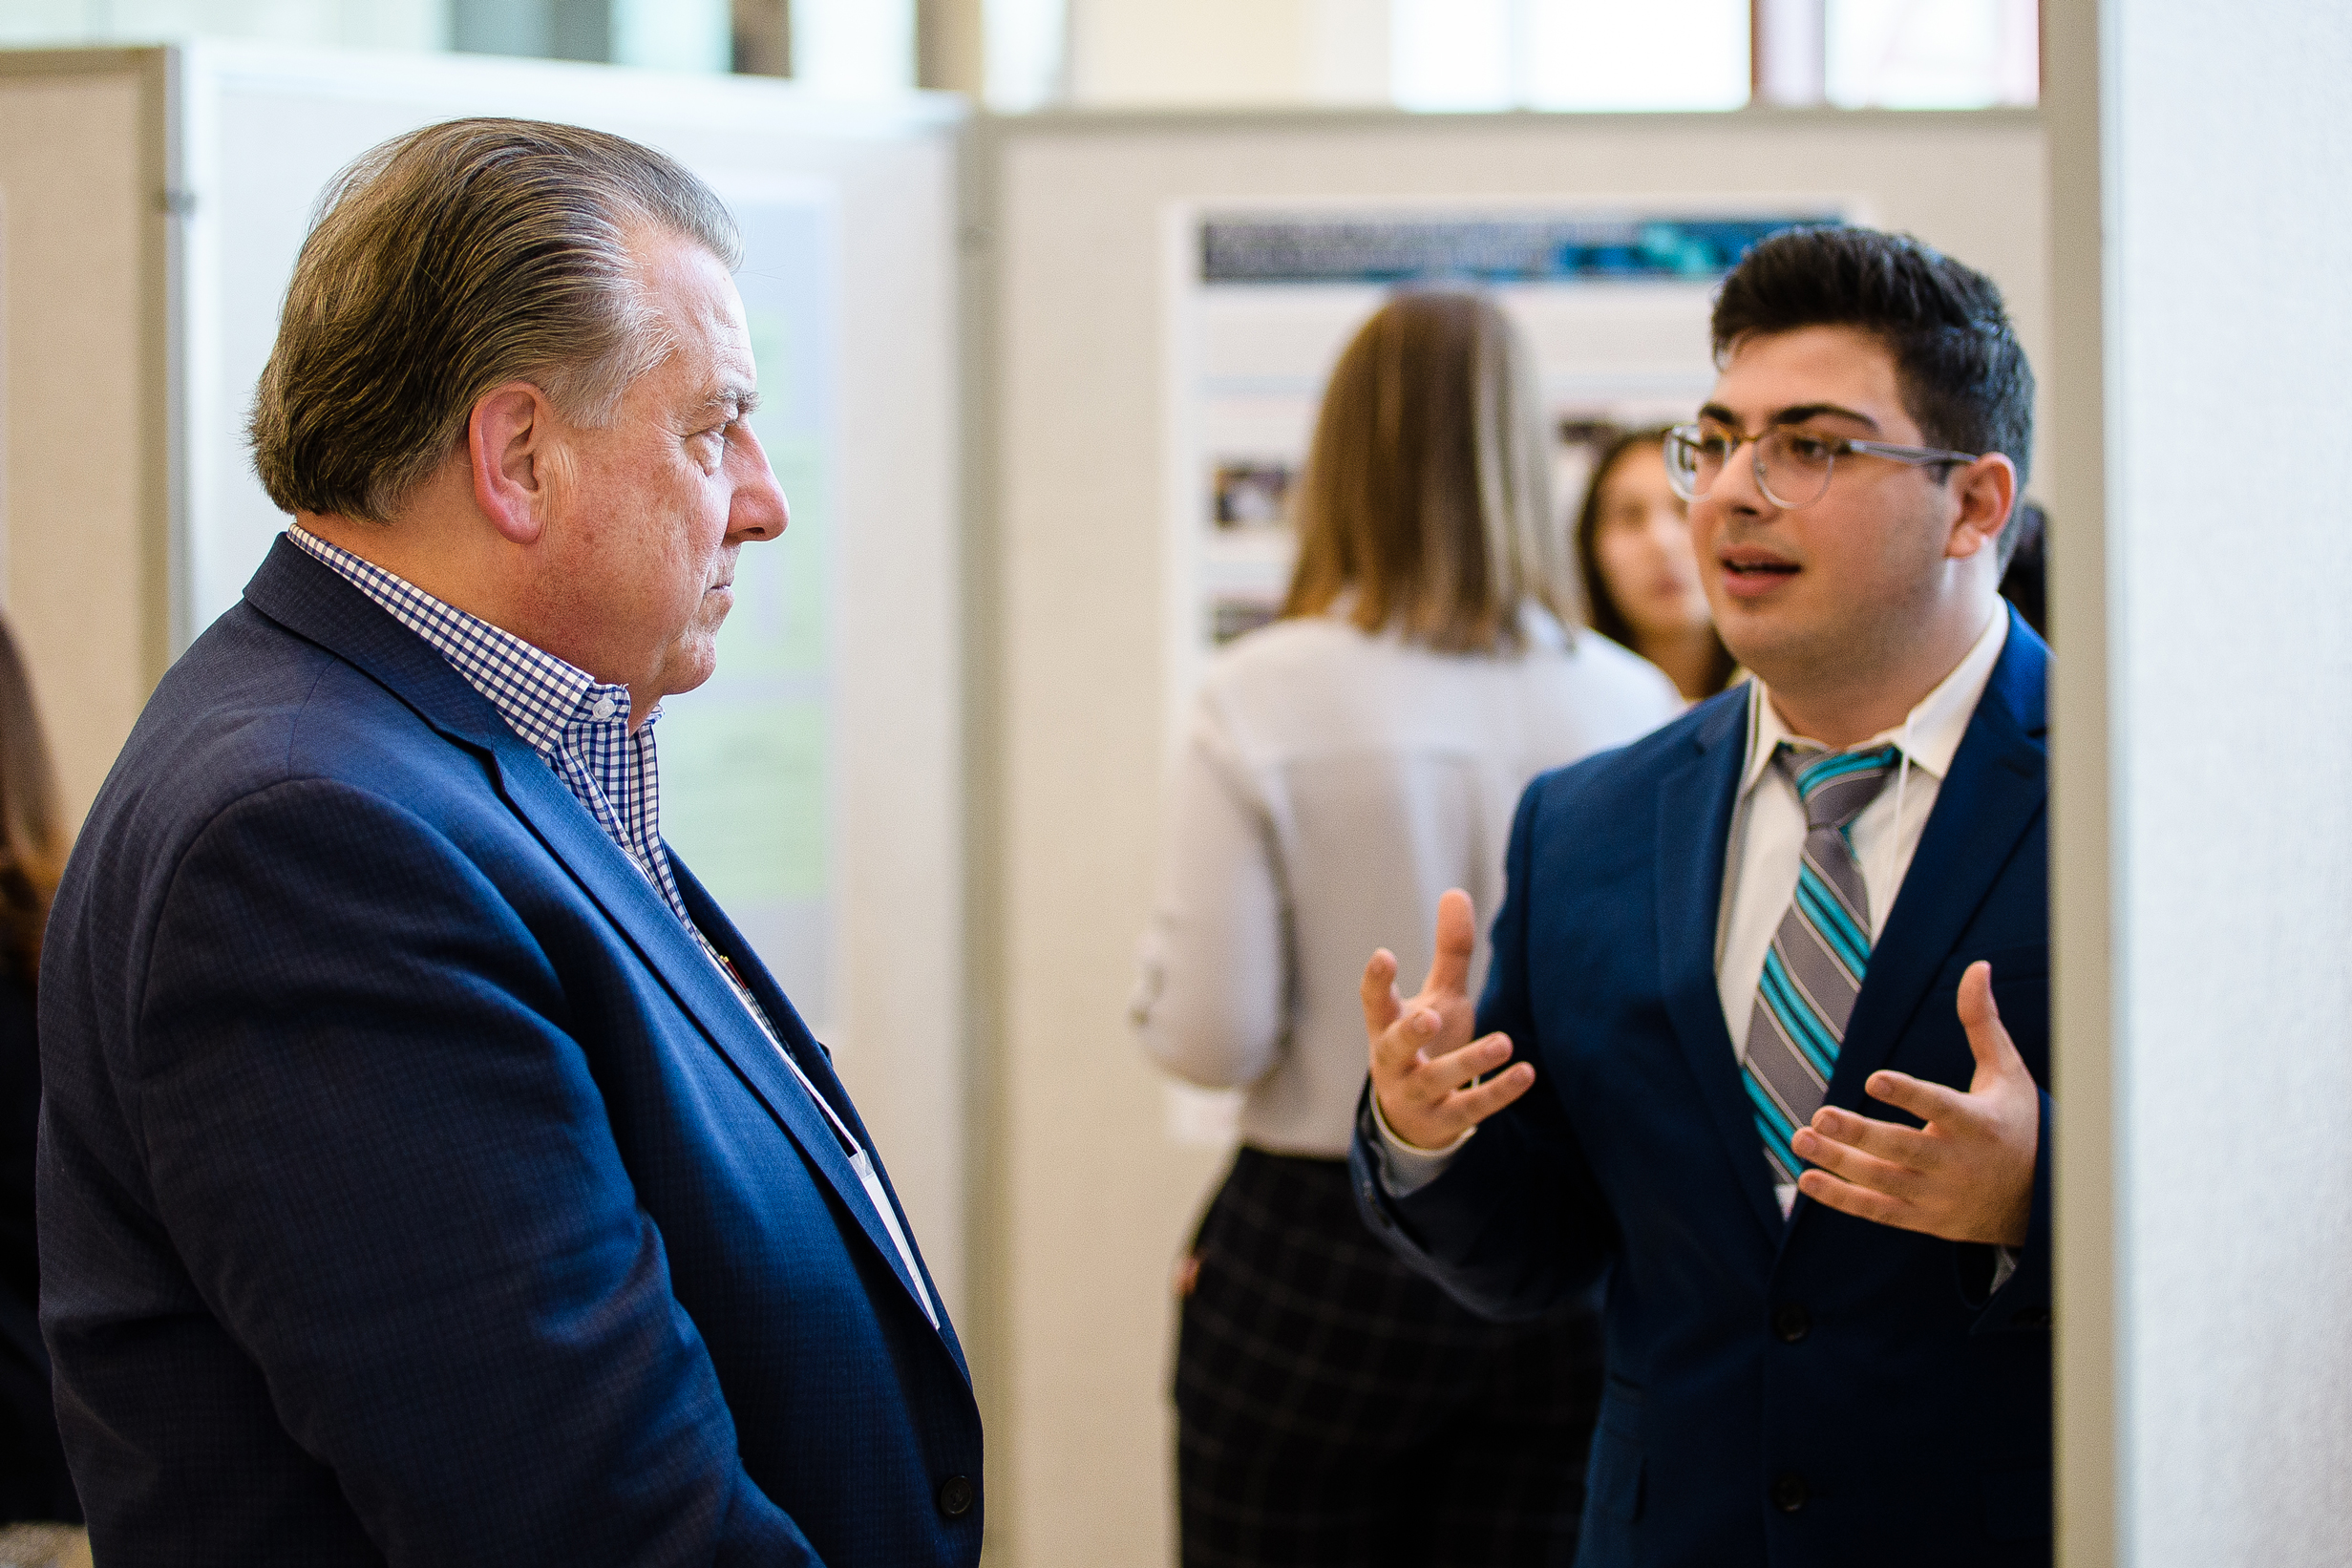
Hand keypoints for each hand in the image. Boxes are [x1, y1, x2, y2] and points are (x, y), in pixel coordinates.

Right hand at [1362, 889, 1534, 1150]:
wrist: (1414, 1118)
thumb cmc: (1425, 1045)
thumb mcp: (1437, 997)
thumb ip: (1448, 952)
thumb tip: (1456, 892)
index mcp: (1386, 1027)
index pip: (1374, 1003)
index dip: (1377, 981)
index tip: (1384, 956)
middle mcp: (1393, 1062)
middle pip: (1393, 1047)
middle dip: (1409, 1032)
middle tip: (1428, 1016)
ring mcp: (1417, 1094)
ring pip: (1436, 1079)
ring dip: (1469, 1062)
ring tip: (1503, 1042)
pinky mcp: (1445, 1120)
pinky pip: (1471, 1108)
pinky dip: (1499, 1092)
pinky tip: (1526, 1072)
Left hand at [1791, 961, 2038, 1246]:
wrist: (2038, 1201)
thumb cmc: (2017, 1123)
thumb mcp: (2007, 1073)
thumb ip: (1982, 1022)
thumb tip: (1977, 967)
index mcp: (1980, 1123)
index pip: (1942, 1108)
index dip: (1910, 1095)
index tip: (1874, 1079)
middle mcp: (1958, 1163)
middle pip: (1903, 1149)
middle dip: (1859, 1134)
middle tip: (1819, 1115)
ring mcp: (1940, 1196)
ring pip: (1883, 1181)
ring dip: (1838, 1163)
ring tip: (1799, 1138)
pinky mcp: (1925, 1219)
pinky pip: (1878, 1211)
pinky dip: (1841, 1199)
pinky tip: (1806, 1178)